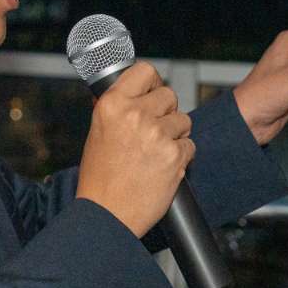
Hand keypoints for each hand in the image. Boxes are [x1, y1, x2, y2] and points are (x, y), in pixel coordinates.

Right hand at [76, 62, 195, 237]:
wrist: (107, 215)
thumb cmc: (99, 179)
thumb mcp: (97, 132)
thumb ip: (115, 108)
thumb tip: (127, 87)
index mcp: (112, 105)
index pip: (145, 71)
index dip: (152, 83)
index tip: (152, 92)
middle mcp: (135, 115)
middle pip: (169, 95)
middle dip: (165, 112)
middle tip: (153, 131)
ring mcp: (157, 134)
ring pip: (183, 120)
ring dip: (174, 134)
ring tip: (155, 152)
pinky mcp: (175, 155)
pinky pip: (190, 145)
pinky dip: (181, 156)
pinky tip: (162, 166)